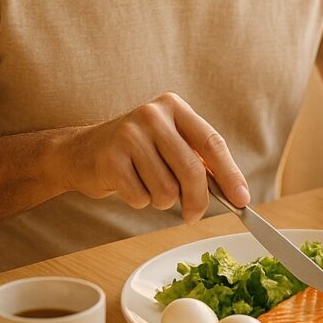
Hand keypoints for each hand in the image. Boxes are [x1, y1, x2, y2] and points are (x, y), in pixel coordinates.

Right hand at [66, 92, 249, 223]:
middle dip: (197, 201)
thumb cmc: (135, 152)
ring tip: (146, 185)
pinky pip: (141, 197)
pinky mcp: (110, 158)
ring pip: (166, 189)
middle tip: (193, 215)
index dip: (230, 174)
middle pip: (192, 169)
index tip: (241, 200)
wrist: (80, 151)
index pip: (211, 142)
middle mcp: (153, 115)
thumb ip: (197, 159)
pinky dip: (139, 201)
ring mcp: (129, 134)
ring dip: (160, 200)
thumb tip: (234, 193)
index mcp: (173, 107)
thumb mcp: (168, 143)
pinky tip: (128, 185)